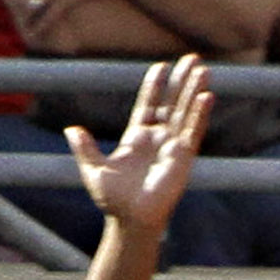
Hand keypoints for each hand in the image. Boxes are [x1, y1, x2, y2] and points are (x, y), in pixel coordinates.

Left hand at [68, 54, 209, 233]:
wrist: (130, 220)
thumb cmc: (112, 200)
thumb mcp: (93, 169)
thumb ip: (84, 148)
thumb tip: (72, 130)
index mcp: (136, 138)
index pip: (149, 105)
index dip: (155, 86)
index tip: (161, 67)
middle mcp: (157, 139)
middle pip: (172, 103)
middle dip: (182, 81)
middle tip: (193, 59)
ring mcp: (171, 147)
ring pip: (185, 112)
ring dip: (194, 90)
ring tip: (203, 69)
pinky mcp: (183, 158)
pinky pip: (193, 132)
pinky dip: (200, 114)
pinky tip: (207, 96)